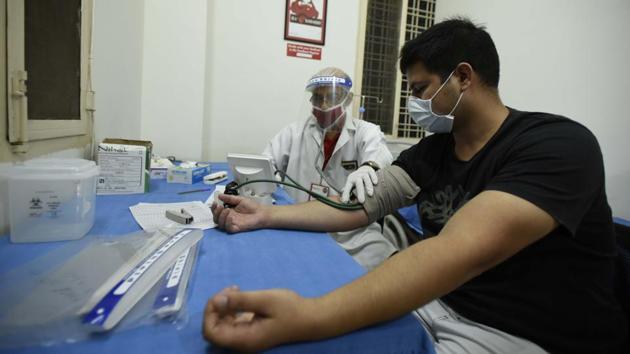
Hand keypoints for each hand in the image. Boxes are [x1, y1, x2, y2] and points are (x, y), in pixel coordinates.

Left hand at [203, 286, 320, 351]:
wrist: (310, 318)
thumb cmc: (290, 309)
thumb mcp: (265, 300)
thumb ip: (240, 301)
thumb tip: (217, 300)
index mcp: (243, 339)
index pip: (211, 332)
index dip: (209, 314)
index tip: (222, 296)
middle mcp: (241, 343)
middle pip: (214, 328)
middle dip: (216, 307)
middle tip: (231, 290)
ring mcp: (246, 338)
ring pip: (222, 324)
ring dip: (223, 306)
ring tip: (236, 290)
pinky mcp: (250, 331)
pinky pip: (232, 322)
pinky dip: (231, 308)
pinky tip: (240, 295)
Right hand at [211, 194, 268, 232]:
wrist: (261, 212)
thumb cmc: (252, 206)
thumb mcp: (239, 199)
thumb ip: (229, 198)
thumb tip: (219, 195)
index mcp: (228, 211)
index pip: (217, 211)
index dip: (213, 208)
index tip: (215, 202)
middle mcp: (228, 218)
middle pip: (216, 219)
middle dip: (216, 213)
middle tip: (220, 206)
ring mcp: (231, 224)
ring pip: (220, 224)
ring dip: (221, 217)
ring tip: (227, 210)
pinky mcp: (236, 228)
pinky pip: (228, 228)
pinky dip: (227, 223)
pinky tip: (231, 217)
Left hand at [340, 165, 377, 203]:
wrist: (363, 169)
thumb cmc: (357, 181)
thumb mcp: (351, 185)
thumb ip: (348, 193)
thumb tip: (344, 202)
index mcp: (350, 180)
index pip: (347, 187)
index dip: (346, 194)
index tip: (345, 202)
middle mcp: (356, 176)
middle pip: (358, 183)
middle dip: (360, 192)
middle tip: (361, 201)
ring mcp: (363, 172)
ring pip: (365, 178)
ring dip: (368, 186)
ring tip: (370, 194)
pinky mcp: (369, 170)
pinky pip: (371, 173)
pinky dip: (373, 177)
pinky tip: (375, 183)